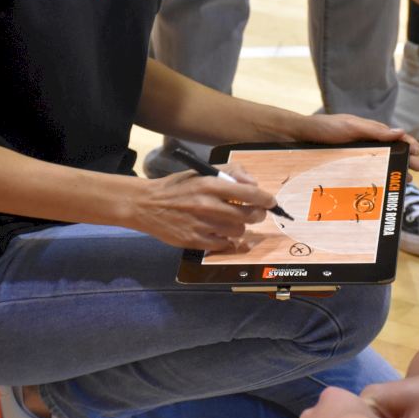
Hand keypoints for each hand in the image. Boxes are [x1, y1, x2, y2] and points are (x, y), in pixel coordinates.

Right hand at [129, 164, 275, 250]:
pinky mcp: (194, 241)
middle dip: (257, 215)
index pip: (249, 193)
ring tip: (230, 222)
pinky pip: (223, 245)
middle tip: (254, 213)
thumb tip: (253, 183)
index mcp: (210, 184)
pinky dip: (225, 240)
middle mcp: (207, 205)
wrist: (147, 204)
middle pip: (248, 215)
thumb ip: (230, 172)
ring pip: (238, 231)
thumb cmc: (177, 187)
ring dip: (239, 227)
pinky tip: (219, 232)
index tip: (271, 202)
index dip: (265, 199)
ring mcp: (201, 225)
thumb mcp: (201, 172)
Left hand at [297, 114, 418, 171]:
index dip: (408, 144)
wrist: (297, 136)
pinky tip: (381, 188)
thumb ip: (375, 131)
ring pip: (380, 164)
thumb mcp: (351, 127)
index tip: (418, 153)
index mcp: (368, 131)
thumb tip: (401, 132)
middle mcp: (364, 143)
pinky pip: (365, 173)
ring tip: (405, 182)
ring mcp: (355, 156)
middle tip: (418, 171)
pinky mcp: (346, 166)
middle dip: (406, 160)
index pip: (394, 137)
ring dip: (394, 170)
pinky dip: (377, 179)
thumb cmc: (324, 128)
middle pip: (391, 152)